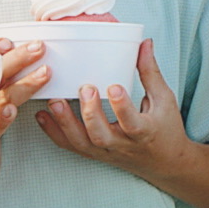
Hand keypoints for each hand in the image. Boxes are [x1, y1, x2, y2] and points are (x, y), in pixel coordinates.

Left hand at [36, 38, 190, 177]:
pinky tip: (42, 115)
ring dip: (65, 123)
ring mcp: (106, 152)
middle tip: (85, 89)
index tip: (114, 86)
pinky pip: (72, 146)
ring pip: (82, 144)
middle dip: (90, 114)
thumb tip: (144, 43)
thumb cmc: (166, 128)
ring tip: (54, 101)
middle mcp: (123, 145)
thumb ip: (150, 72)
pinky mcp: (95, 154)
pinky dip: (54, 132)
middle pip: (101, 136)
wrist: (164, 164)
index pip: (132, 123)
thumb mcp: (164, 100)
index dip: (122, 107)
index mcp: (144, 132)